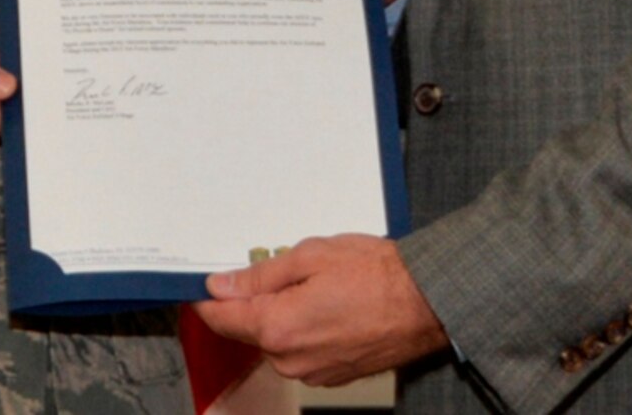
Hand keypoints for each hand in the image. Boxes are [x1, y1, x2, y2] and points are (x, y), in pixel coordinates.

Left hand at [192, 235, 446, 385]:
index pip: (220, 318)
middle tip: (288, 269)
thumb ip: (260, 275)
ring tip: (321, 286)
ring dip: (286, 315)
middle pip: (250, 329)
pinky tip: (333, 306)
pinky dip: (308, 329)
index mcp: (277, 327)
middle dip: (258, 300)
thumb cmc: (377, 275)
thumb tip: (221, 285)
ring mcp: (312, 372)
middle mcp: (289, 359)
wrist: (428, 302)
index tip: (204, 283)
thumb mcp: (310, 256)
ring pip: (278, 340)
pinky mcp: (332, 376)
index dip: (207, 297)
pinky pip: (303, 351)